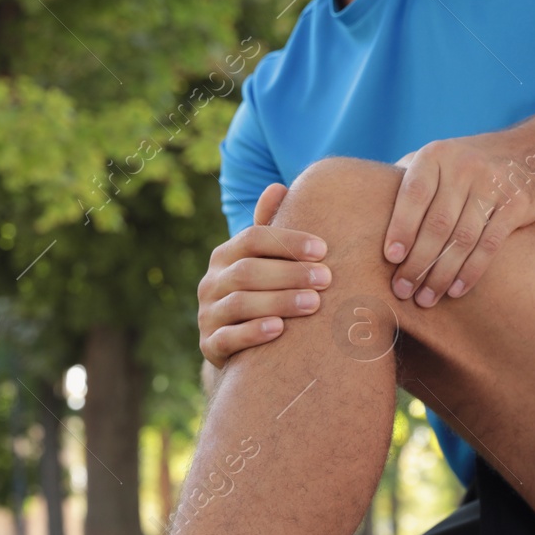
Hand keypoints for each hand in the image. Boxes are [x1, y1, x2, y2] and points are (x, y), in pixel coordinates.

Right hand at [198, 183, 331, 368]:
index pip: (252, 238)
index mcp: (224, 256)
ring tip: (314, 303)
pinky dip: (253, 332)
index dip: (288, 242)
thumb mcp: (264, 262)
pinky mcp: (209, 345)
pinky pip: (228, 338)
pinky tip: (279, 329)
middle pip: (248, 271)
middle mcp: (210, 282)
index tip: (323, 249)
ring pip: (240, 303)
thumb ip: (271, 229)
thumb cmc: (262, 295)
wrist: (239, 347)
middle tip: (327, 279)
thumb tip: (277, 187)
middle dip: (290, 273)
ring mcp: (207, 314)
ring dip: (279, 301)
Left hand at [384, 132, 534, 306]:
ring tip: (425, 299)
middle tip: (402, 291)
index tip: (390, 259)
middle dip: (417, 263)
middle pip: (437, 224)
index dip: (401, 228)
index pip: (413, 194)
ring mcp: (492, 184)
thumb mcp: (436, 161)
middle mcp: (463, 166)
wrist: (531, 154)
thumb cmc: (465, 166)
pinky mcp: (516, 204)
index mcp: (435, 156)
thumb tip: (365, 217)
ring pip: (462, 239)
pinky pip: (489, 245)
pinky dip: (471, 271)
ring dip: (441, 274)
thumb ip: (405, 182)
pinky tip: (456, 291)